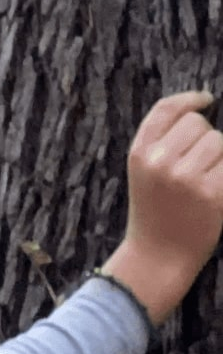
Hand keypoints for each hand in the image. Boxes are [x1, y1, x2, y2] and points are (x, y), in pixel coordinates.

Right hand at [101, 90, 222, 324]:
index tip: (207, 99)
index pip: (167, 110)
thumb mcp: (142, 170)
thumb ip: (160, 142)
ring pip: (219, 143)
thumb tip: (199, 111)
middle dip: (206, 138)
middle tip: (199, 163)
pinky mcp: (213, 194)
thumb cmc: (154, 210)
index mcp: (139, 152)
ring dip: (220, 157)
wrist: (159, 254)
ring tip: (207, 179)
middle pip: (199, 125)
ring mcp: (187, 178)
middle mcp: (160, 161)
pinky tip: (215, 190)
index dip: (190, 99)